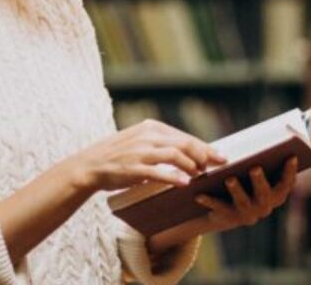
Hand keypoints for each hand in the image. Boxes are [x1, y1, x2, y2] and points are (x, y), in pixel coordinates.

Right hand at [69, 120, 226, 192]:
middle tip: (215, 167)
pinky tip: (185, 183)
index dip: (205, 147)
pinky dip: (174, 177)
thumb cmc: (119, 155)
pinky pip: (158, 172)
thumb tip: (189, 151)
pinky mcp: (133, 168)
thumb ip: (162, 143)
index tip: (220, 156)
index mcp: (151, 127)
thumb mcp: (140, 140)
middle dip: (204, 155)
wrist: (90, 165)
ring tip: (200, 175)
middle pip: (185, 144)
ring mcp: (140, 152)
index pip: (185, 136)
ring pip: (175, 155)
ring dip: (191, 166)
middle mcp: (148, 136)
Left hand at [194, 156, 298, 231]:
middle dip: (260, 181)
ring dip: (236, 190)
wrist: (224, 212)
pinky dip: (209, 200)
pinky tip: (199, 193)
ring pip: (242, 202)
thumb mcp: (253, 174)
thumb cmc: (244, 184)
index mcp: (274, 196)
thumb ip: (260, 162)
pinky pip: (219, 207)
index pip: (286, 185)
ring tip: (229, 178)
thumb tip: (264, 139)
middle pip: (264, 194)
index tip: (291, 156)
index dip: (290, 172)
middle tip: (254, 167)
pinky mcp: (228, 218)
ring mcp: (247, 214)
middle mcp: (263, 207)